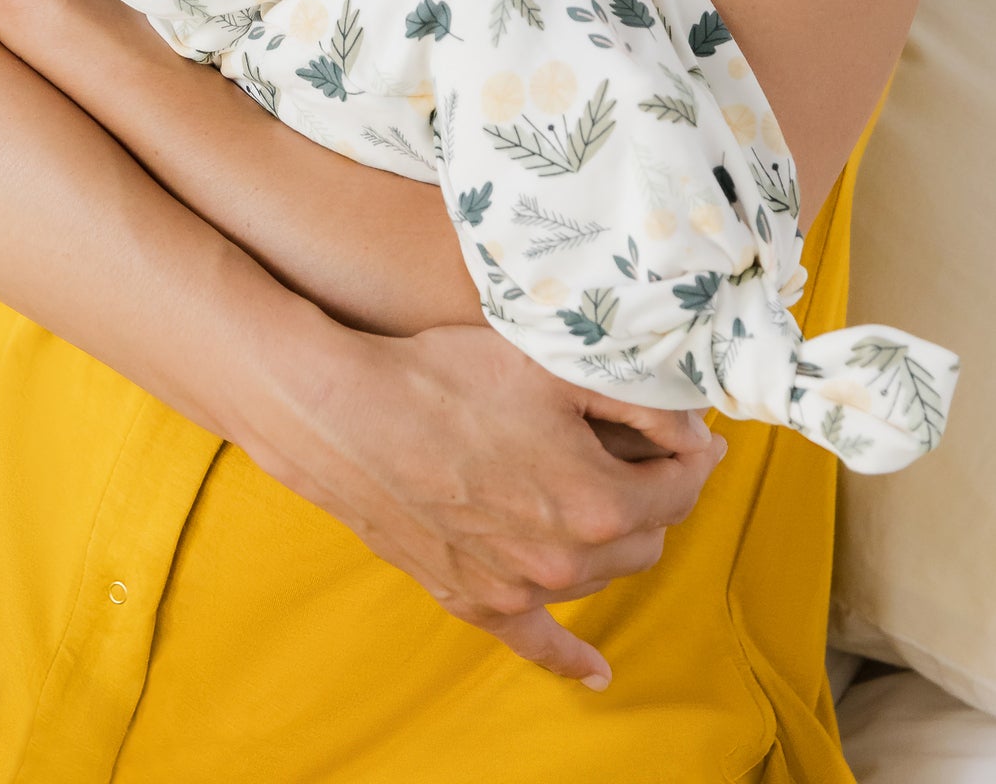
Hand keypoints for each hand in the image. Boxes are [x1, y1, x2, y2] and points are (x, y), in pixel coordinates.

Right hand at [242, 318, 726, 688]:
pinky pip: (539, 646)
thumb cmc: (446, 377)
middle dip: (653, 491)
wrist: (346, 413)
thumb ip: (638, 402)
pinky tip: (596, 675)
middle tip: (640, 451)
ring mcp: (521, 589)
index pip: (681, 483)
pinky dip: (572, 662)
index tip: (686, 429)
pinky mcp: (476, 600)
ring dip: (614, 536)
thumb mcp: (551, 366)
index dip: (689, 450)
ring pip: (603, 573)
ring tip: (598, 491)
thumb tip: (695, 433)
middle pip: (648, 532)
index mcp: (600, 501)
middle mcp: (569, 559)